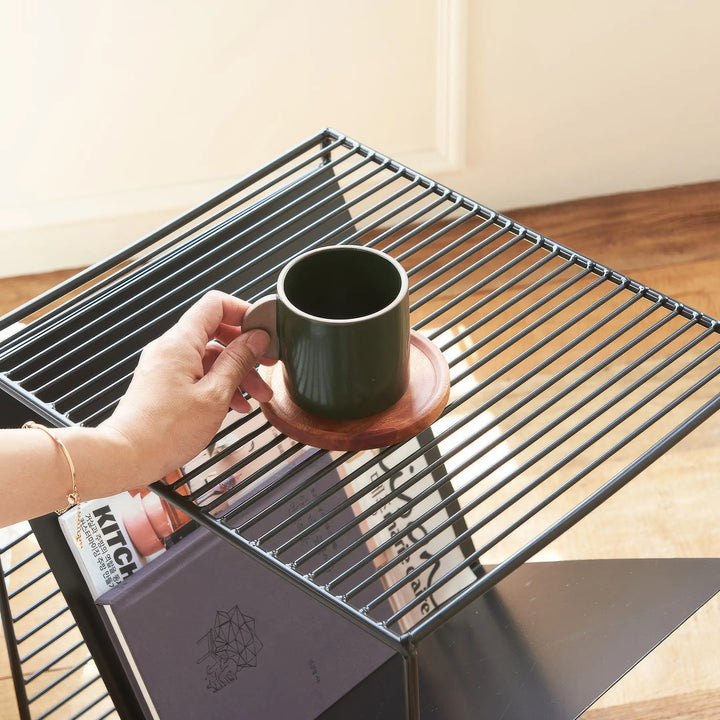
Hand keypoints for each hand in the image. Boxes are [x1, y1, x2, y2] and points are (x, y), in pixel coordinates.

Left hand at [101, 291, 272, 485]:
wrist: (126, 457)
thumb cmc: (165, 431)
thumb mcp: (215, 395)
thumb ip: (238, 362)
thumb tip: (256, 338)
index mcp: (180, 342)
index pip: (215, 305)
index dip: (243, 312)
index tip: (262, 330)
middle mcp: (169, 348)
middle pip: (216, 332)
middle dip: (245, 349)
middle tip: (267, 364)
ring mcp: (164, 366)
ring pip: (209, 357)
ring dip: (236, 373)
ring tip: (257, 396)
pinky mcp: (162, 383)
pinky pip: (197, 374)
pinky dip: (218, 384)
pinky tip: (235, 405)